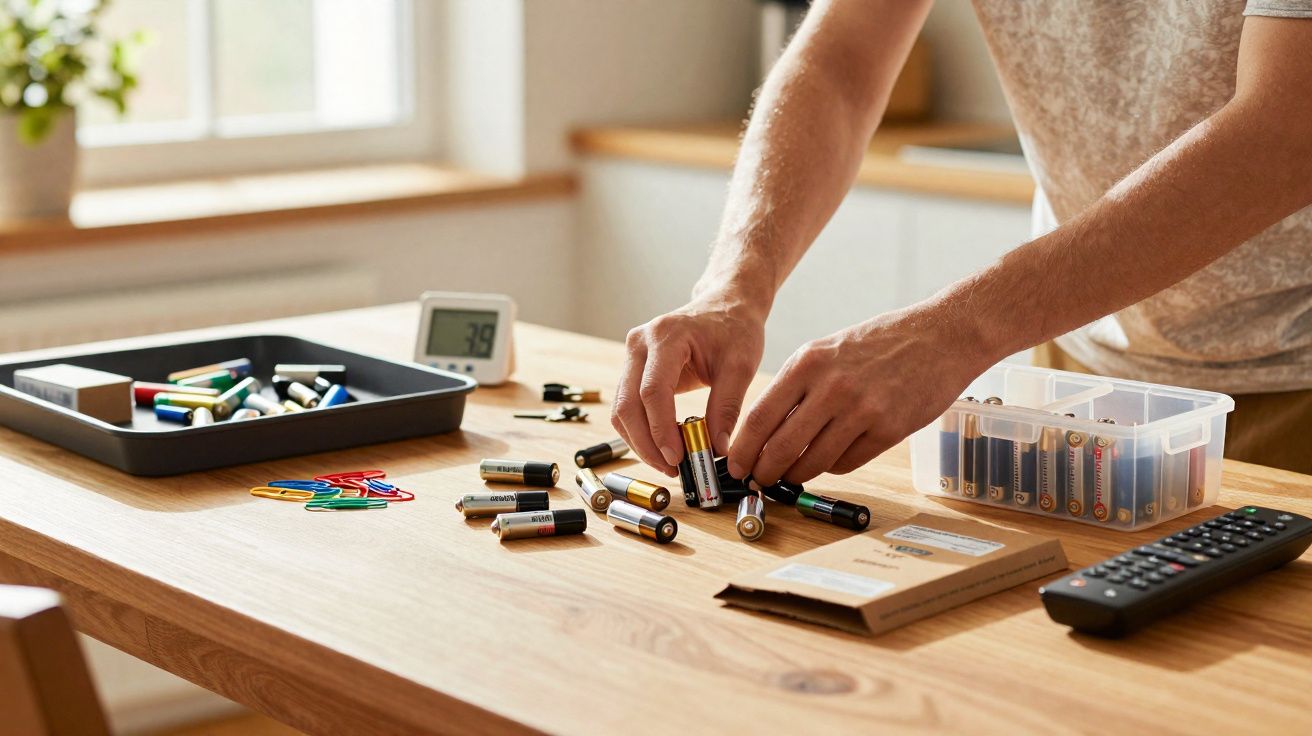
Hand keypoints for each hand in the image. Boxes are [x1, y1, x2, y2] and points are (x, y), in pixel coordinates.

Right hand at [613, 290, 765, 475]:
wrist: (724, 306)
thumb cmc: (734, 330)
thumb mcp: (741, 366)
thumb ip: (727, 407)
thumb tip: (717, 449)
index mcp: (666, 336)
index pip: (652, 391)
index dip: (661, 429)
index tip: (678, 458)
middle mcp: (640, 343)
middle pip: (628, 404)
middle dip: (647, 443)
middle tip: (672, 469)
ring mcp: (632, 355)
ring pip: (622, 410)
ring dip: (641, 442)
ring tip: (670, 463)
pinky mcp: (633, 369)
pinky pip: (628, 407)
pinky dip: (641, 431)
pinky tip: (664, 447)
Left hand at [727, 305, 987, 485]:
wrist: (940, 336)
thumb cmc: (879, 344)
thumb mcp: (827, 352)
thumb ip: (797, 387)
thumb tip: (765, 433)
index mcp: (807, 363)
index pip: (759, 417)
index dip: (742, 449)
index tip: (735, 465)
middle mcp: (831, 387)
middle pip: (781, 447)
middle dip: (764, 471)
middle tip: (758, 480)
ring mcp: (861, 410)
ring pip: (814, 462)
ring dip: (799, 474)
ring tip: (794, 474)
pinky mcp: (888, 430)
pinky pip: (847, 463)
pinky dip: (834, 467)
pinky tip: (833, 457)